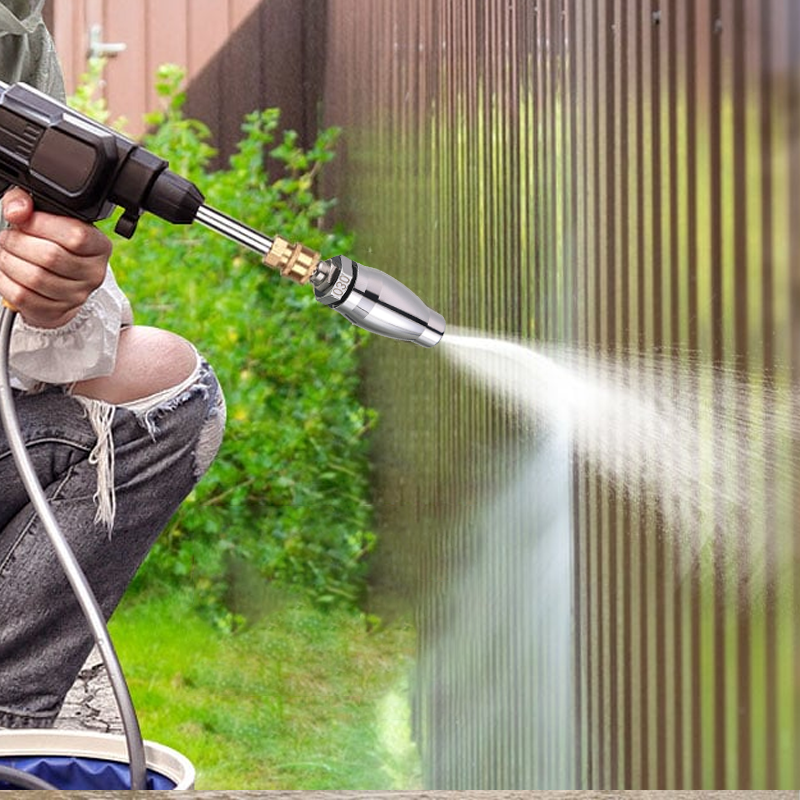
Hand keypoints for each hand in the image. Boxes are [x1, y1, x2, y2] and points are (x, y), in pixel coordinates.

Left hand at [0, 187, 111, 328]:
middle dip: (17, 242)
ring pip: (34, 278)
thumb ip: (25, 201)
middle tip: (7, 237)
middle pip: (51, 256)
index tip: (23, 219)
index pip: (76, 235)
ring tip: (5, 252)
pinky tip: (6, 270)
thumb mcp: (43, 215)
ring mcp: (77, 295)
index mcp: (99, 246)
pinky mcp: (57, 311)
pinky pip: (22, 296)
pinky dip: (5, 280)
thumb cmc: (50, 242)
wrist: (57, 280)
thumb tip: (16, 210)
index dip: (41, 224)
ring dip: (8, 261)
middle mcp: (94, 273)